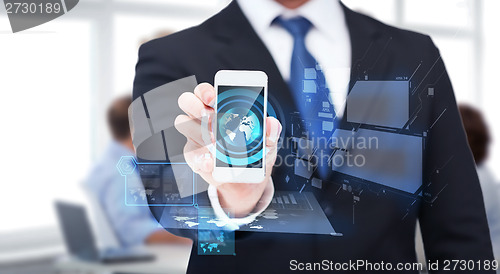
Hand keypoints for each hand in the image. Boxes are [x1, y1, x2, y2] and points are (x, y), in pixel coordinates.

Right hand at [175, 83, 281, 216]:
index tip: (214, 97)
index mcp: (219, 107)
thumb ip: (269, 132)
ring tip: (215, 141)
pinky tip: (212, 162)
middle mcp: (203, 118)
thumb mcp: (266, 143)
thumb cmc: (253, 153)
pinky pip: (191, 154)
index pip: (205, 92)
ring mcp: (196, 136)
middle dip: (195, 105)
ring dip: (198, 130)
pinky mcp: (194, 156)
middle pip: (187, 101)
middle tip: (210, 115)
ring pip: (184, 124)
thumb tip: (271, 123)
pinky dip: (201, 158)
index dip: (205, 91)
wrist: (246, 180)